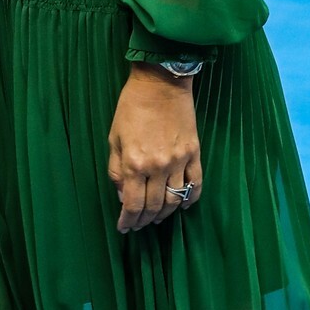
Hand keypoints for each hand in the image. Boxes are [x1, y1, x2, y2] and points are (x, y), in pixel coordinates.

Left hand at [107, 66, 202, 233]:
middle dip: (144, 220)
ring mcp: (179, 161)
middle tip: (138, 225)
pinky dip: (190, 199)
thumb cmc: (132, 107)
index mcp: (134, 163)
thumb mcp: (114, 138)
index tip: (124, 227)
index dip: (128, 220)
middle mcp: (157, 167)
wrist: (161, 82)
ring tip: (157, 218)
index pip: (132, 204)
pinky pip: (196, 184)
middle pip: (153, 206)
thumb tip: (123, 195)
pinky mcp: (194, 153)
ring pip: (174, 200)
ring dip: (164, 214)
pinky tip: (182, 206)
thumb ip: (116, 170)